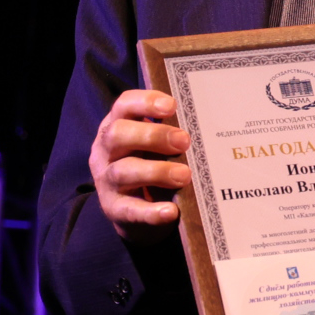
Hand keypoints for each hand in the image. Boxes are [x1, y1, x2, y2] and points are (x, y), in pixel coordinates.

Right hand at [89, 90, 190, 243]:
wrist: (133, 210)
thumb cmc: (149, 165)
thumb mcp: (153, 146)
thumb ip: (171, 133)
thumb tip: (208, 126)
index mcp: (117, 127)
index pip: (123, 106)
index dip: (145, 103)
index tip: (171, 106)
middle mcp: (106, 152)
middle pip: (118, 134)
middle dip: (152, 135)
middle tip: (184, 141)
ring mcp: (107, 181)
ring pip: (123, 171)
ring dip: (156, 171)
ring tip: (184, 175)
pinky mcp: (114, 209)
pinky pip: (130, 210)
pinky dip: (151, 211)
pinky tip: (171, 211)